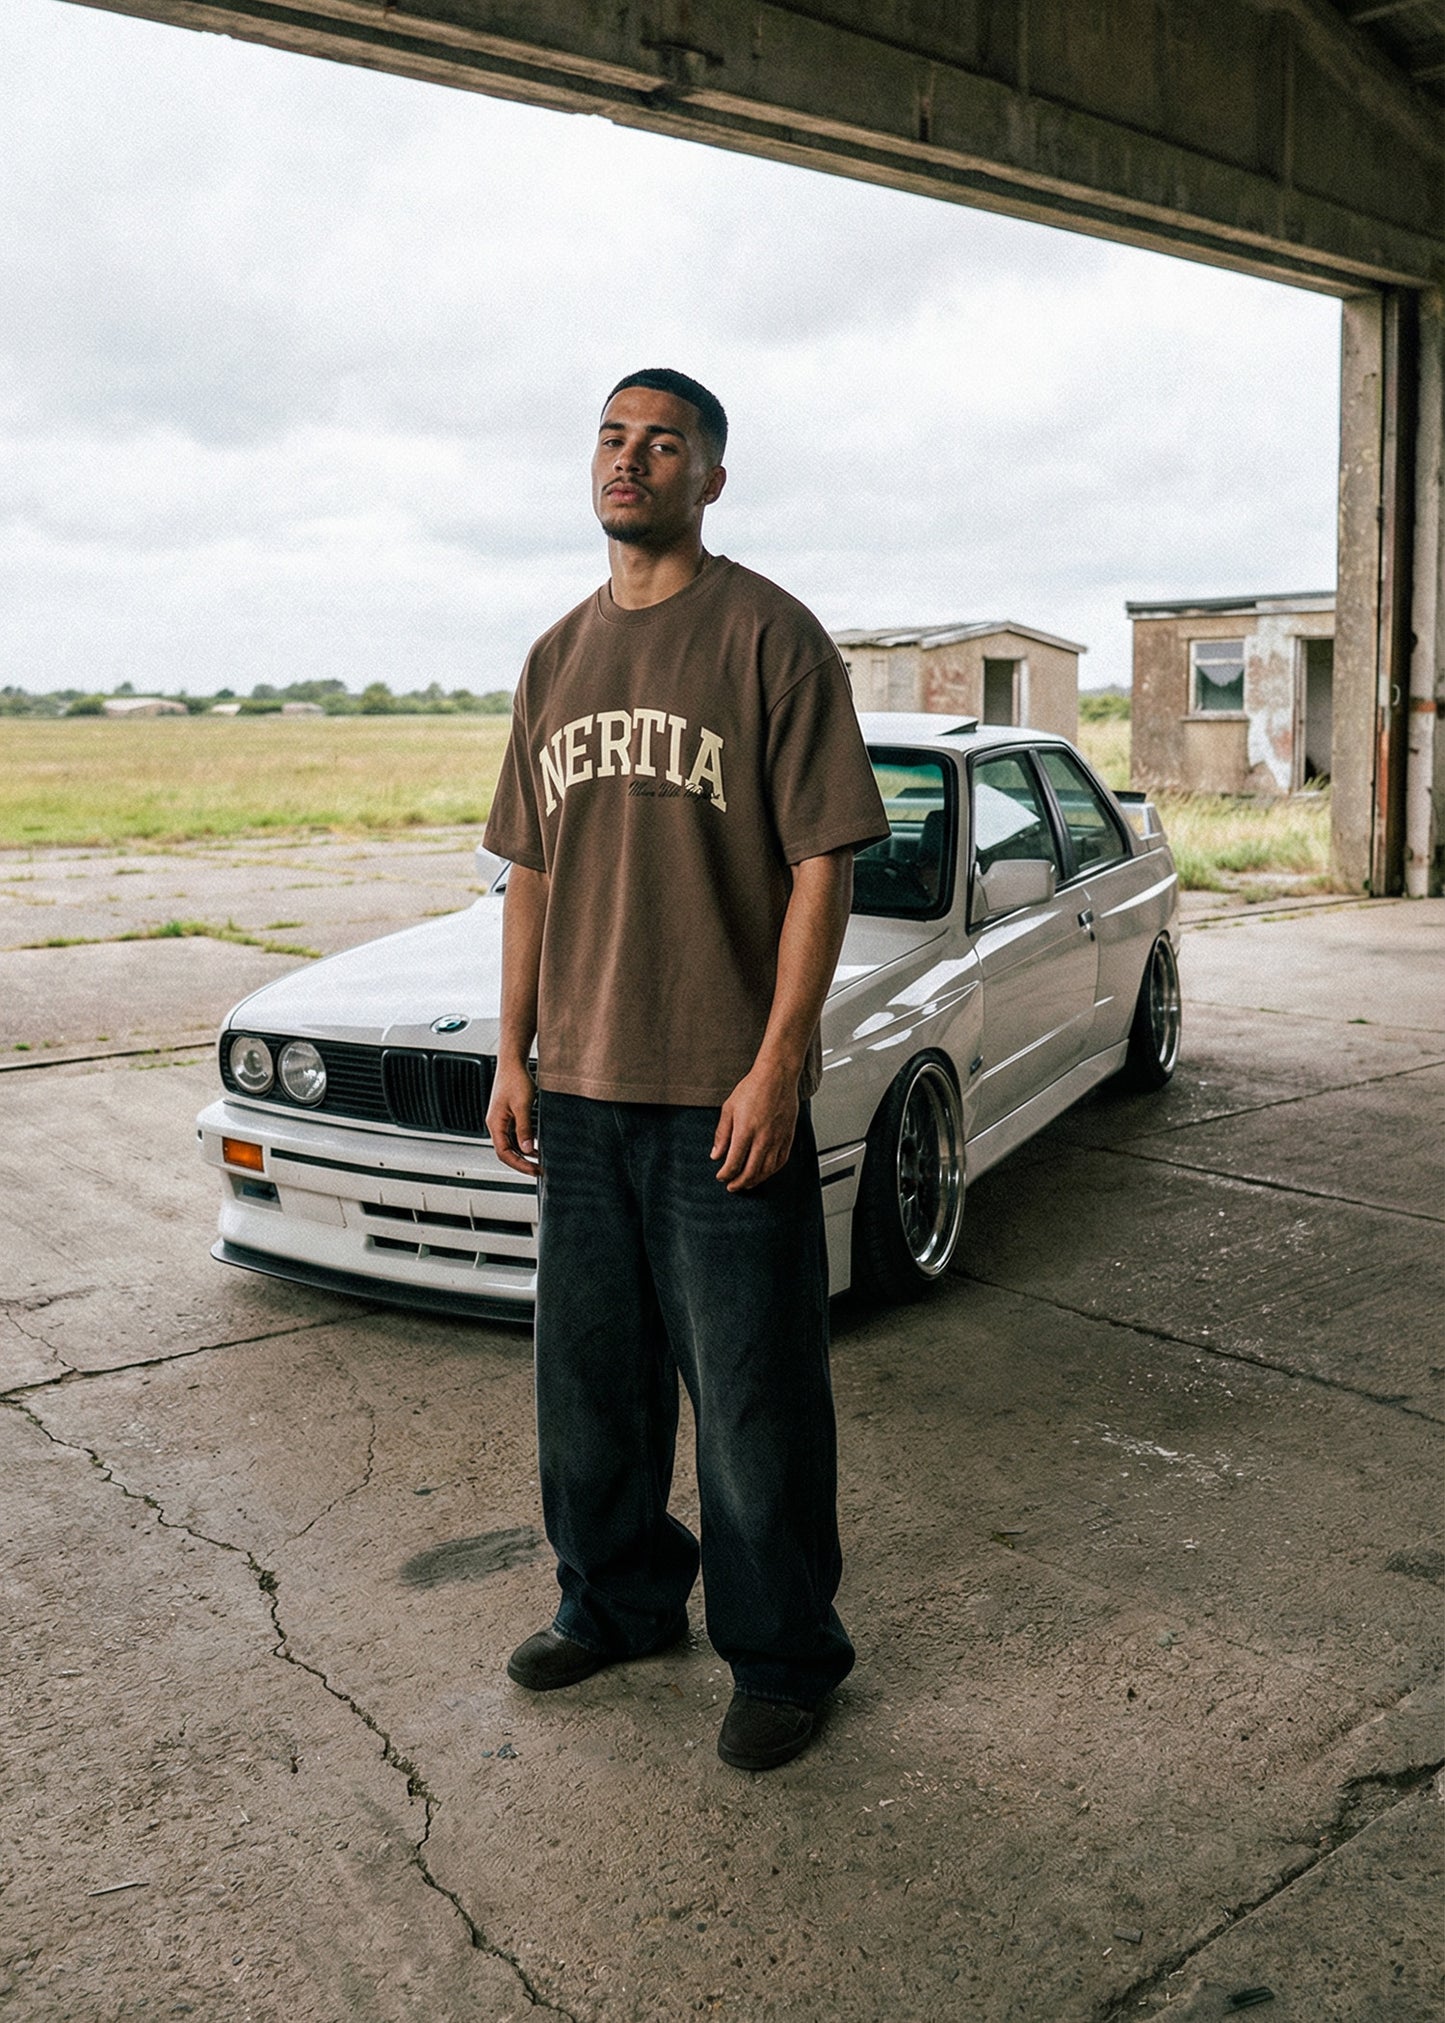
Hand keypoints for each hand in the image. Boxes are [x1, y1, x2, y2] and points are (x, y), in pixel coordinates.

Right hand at [487, 1059, 539, 1175]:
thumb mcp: (522, 1106)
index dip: (519, 1165)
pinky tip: (535, 1145)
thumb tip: (526, 1149)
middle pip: (506, 1152)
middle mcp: (496, 1124)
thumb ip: (524, 1129)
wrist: (513, 1062)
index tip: (534, 1170)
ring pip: (510, 1145)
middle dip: (522, 1163)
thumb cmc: (515, 1079)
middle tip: (539, 1169)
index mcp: (495, 1124)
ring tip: (539, 1160)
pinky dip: (524, 1143)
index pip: (504, 1153)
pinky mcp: (508, 1116)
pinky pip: (514, 1136)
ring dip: (523, 1154)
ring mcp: (501, 1120)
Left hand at [711, 1062, 798, 1191]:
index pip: (734, 1163)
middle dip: (739, 1183)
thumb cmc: (753, 1088)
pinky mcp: (788, 1137)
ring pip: (767, 1170)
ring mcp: (777, 1139)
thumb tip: (716, 1155)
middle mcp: (763, 1138)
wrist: (777, 1076)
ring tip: (747, 1183)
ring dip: (755, 1180)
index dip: (725, 1174)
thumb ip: (722, 1134)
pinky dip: (771, 1171)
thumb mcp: (729, 1108)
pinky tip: (764, 1172)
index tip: (721, 1176)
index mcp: (745, 1131)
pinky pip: (780, 1161)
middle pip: (750, 1171)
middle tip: (732, 1187)